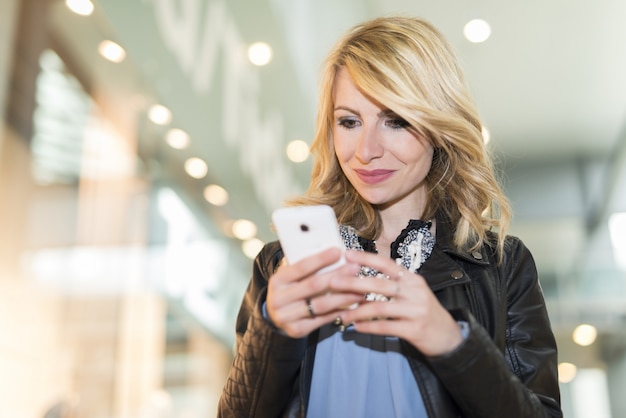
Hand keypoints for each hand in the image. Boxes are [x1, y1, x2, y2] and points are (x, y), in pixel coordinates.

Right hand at [266, 247, 362, 337]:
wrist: (276, 315)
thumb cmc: (290, 289)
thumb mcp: (291, 275)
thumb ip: (307, 267)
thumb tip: (336, 254)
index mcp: (277, 280)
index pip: (301, 267)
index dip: (321, 259)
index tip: (339, 252)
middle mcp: (278, 299)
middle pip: (313, 285)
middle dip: (337, 276)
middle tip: (355, 269)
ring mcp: (286, 316)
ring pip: (321, 304)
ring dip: (343, 296)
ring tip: (359, 290)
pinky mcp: (297, 330)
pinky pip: (322, 319)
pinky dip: (338, 311)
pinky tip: (351, 305)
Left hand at [330, 250, 463, 355]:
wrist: (448, 336)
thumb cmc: (422, 312)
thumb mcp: (412, 293)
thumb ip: (392, 285)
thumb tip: (359, 278)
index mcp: (412, 279)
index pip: (387, 264)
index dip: (366, 258)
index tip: (346, 254)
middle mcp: (415, 291)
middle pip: (380, 284)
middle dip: (354, 283)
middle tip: (333, 282)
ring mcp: (416, 310)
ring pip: (380, 307)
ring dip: (357, 311)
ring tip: (342, 315)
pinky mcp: (415, 329)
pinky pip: (386, 327)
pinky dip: (369, 327)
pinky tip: (356, 327)